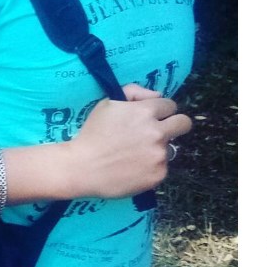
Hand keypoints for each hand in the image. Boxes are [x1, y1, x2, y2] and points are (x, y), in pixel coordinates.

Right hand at [64, 83, 191, 198]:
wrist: (82, 168)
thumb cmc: (92, 133)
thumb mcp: (108, 103)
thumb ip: (134, 92)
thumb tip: (156, 96)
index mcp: (146, 112)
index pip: (170, 105)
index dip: (161, 111)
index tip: (152, 118)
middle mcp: (158, 132)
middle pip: (184, 124)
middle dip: (175, 124)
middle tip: (160, 132)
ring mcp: (160, 155)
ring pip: (170, 147)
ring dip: (157, 148)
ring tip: (135, 155)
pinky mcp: (158, 175)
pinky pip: (162, 167)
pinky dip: (151, 168)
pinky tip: (133, 169)